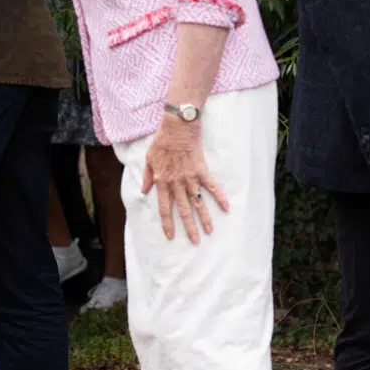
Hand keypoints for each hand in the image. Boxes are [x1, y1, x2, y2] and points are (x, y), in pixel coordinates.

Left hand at [142, 114, 230, 242]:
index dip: (167, 223)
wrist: (177, 127)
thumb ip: (147, 177)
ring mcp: (190, 178)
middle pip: (183, 210)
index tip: (170, 236)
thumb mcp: (148, 160)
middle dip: (189, 227)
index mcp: (162, 182)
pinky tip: (226, 209)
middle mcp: (176, 183)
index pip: (164, 208)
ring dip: (204, 217)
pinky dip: (219, 197)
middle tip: (195, 241)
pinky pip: (212, 187)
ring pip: (198, 202)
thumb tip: (143, 192)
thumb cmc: (161, 142)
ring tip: (209, 231)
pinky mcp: (202, 170)